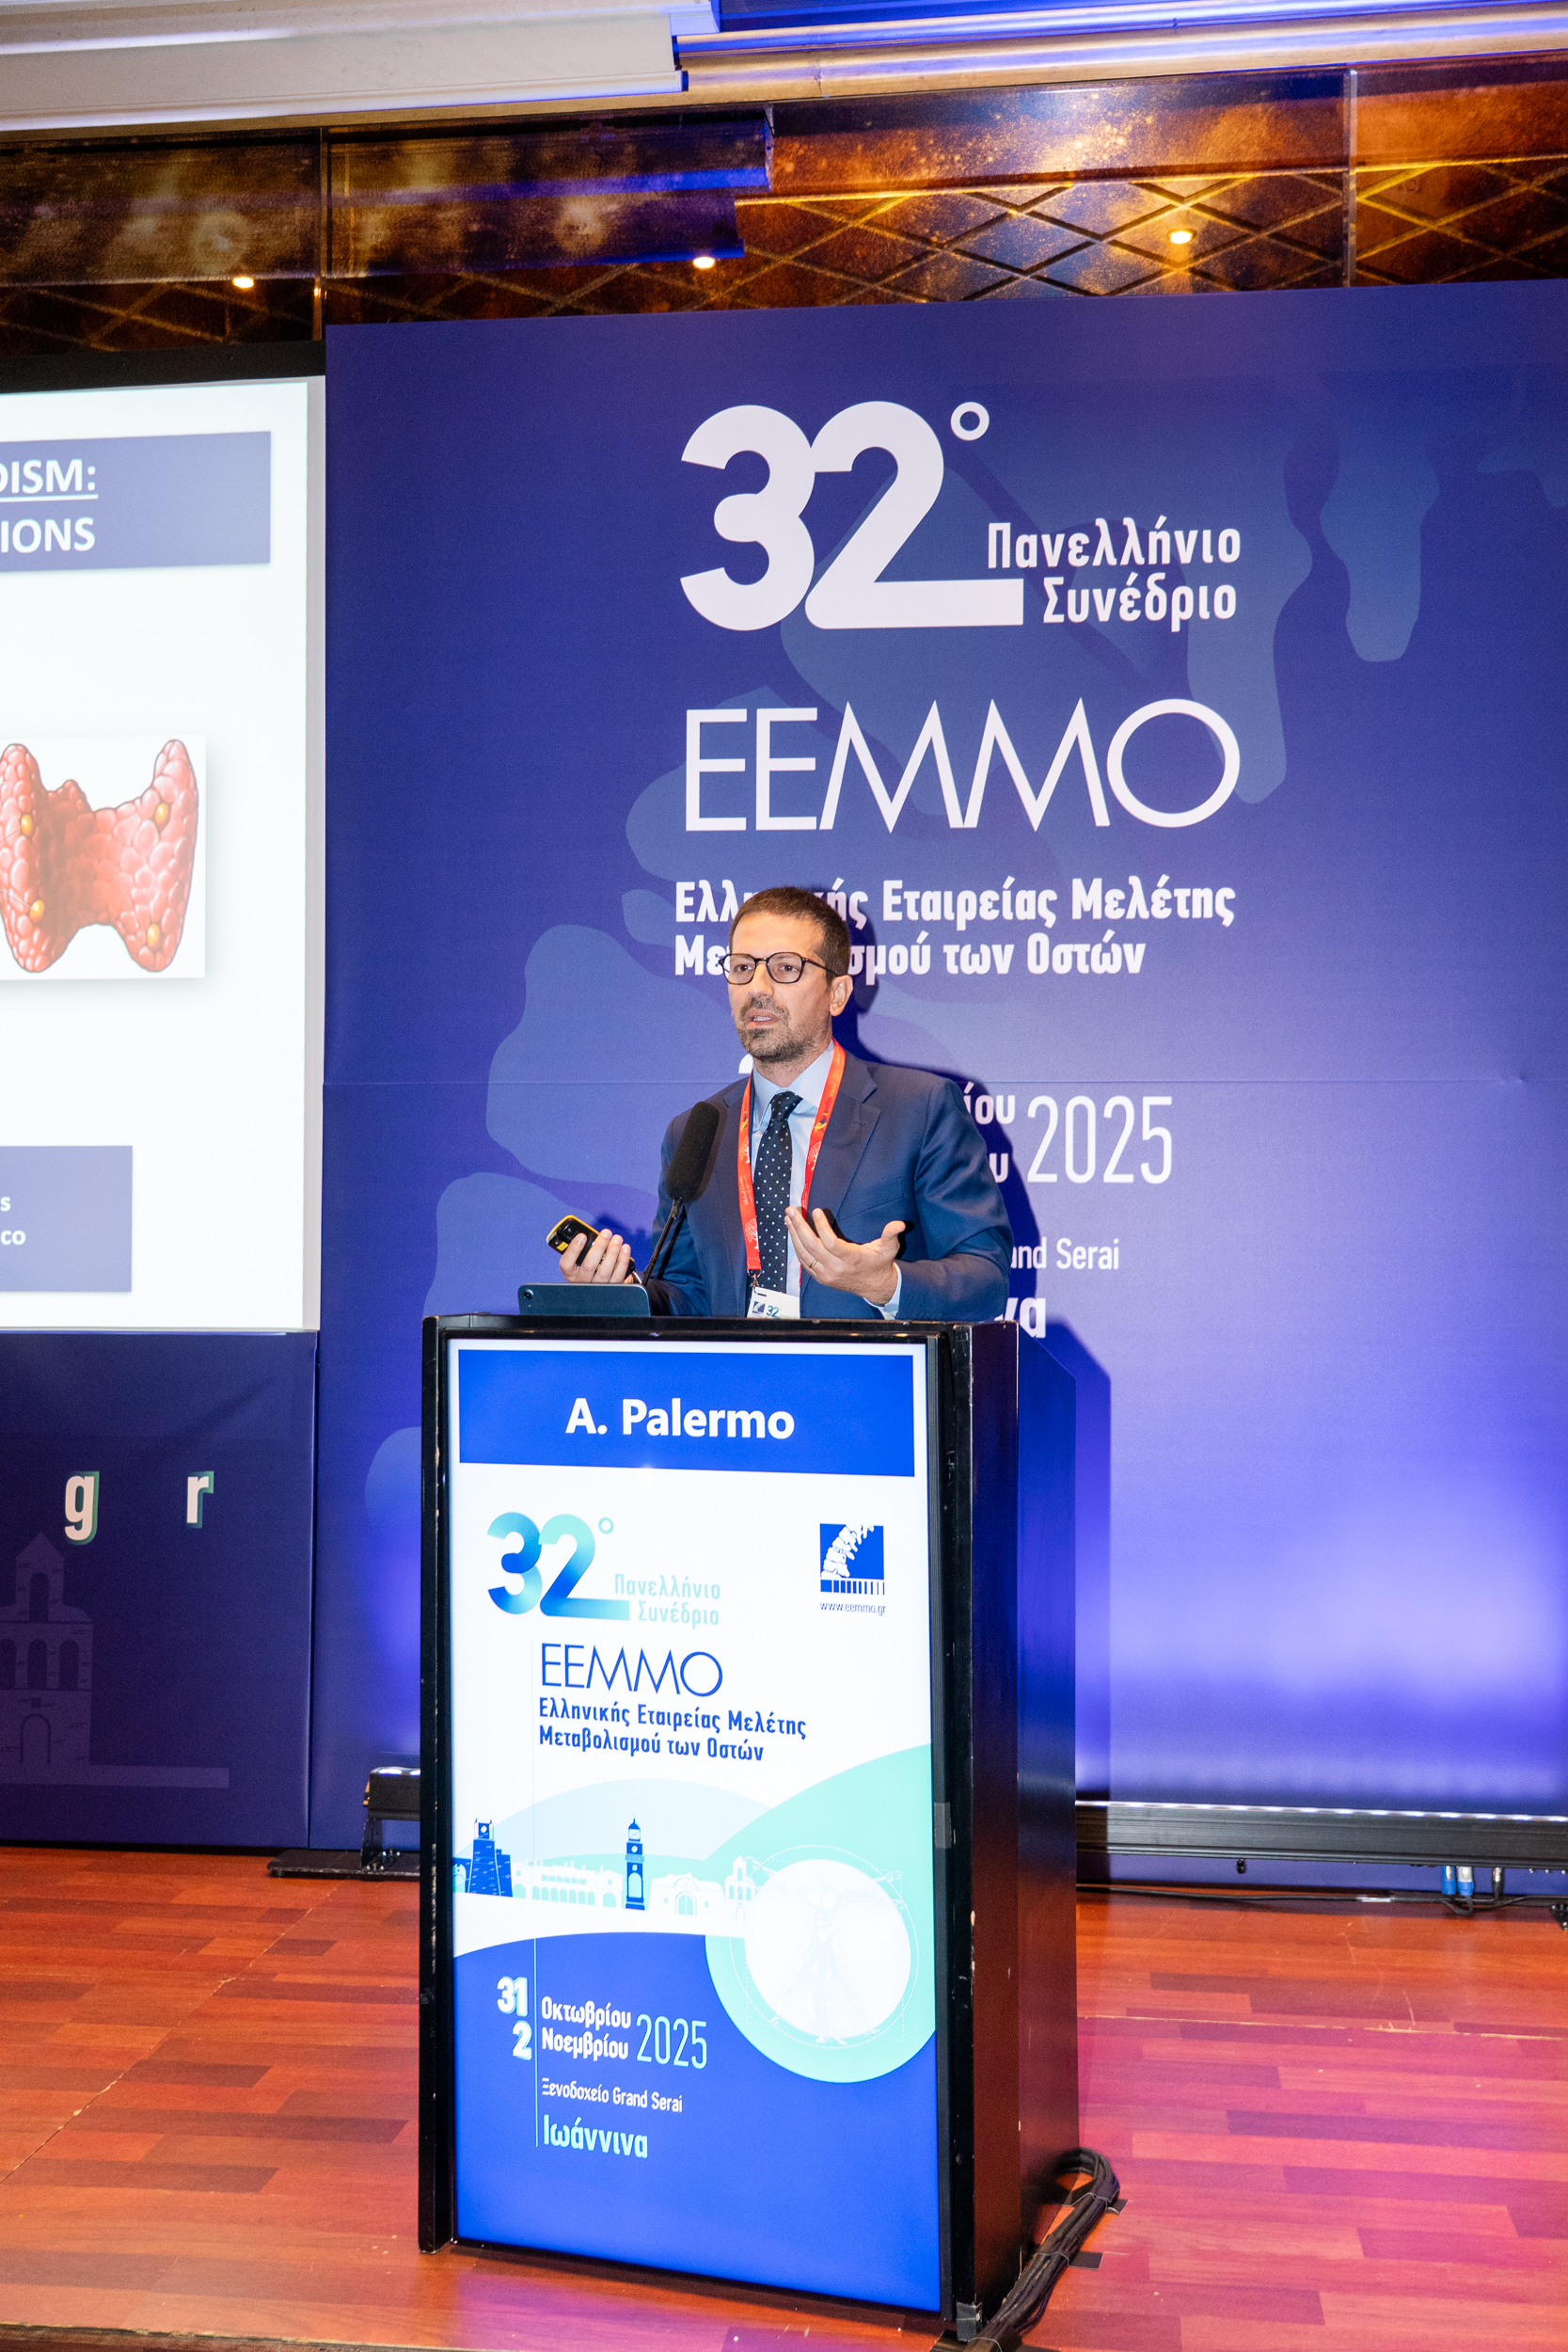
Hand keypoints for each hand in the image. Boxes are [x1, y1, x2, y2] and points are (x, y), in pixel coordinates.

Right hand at [561, 1229, 635, 1284]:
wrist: (599, 1284)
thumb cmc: (588, 1265)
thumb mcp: (579, 1259)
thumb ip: (584, 1248)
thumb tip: (597, 1234)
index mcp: (570, 1273)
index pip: (566, 1263)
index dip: (574, 1249)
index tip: (582, 1236)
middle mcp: (581, 1282)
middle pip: (589, 1266)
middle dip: (599, 1247)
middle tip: (607, 1233)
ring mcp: (596, 1287)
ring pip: (605, 1271)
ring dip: (613, 1252)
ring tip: (617, 1239)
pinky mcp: (610, 1289)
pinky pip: (618, 1275)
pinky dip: (622, 1260)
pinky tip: (624, 1249)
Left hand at [785, 1207, 903, 1306]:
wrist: (875, 1287)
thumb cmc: (880, 1263)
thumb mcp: (889, 1248)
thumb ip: (891, 1234)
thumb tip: (899, 1224)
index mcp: (851, 1259)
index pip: (831, 1243)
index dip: (821, 1227)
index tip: (816, 1211)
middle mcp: (835, 1269)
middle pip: (812, 1247)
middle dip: (799, 1227)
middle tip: (792, 1210)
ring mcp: (826, 1275)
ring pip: (804, 1254)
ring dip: (794, 1235)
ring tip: (788, 1218)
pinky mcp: (820, 1277)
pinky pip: (804, 1262)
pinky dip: (796, 1247)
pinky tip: (793, 1234)